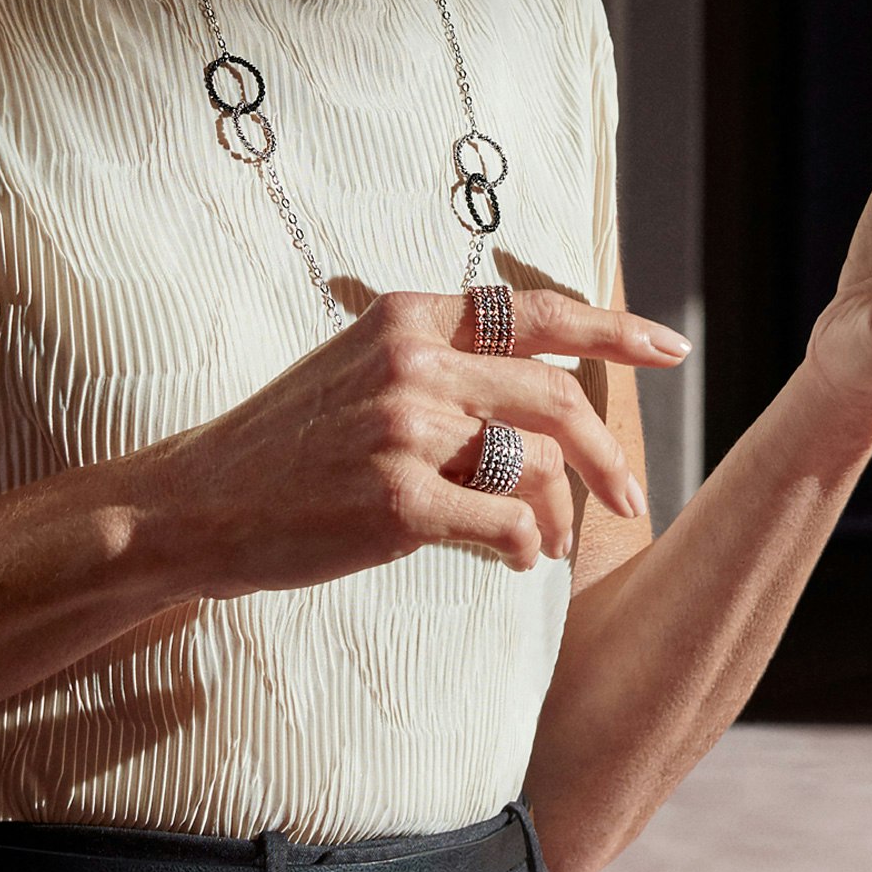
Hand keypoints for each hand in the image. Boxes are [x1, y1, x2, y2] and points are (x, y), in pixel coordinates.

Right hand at [132, 288, 689, 597]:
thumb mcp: (363, 365)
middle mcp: (415, 363)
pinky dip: (522, 546)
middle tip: (631, 494)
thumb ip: (446, 361)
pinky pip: (502, 522)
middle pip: (554, 398)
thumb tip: (548, 393)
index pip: (537, 312)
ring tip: (542, 542)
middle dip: (607, 453)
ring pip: (533, 466)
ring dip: (555, 515)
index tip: (671, 347)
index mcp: (412, 317)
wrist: (201, 502)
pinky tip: (513, 558)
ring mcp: (405, 430)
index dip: (615, 328)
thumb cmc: (293, 440)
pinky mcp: (397, 501)